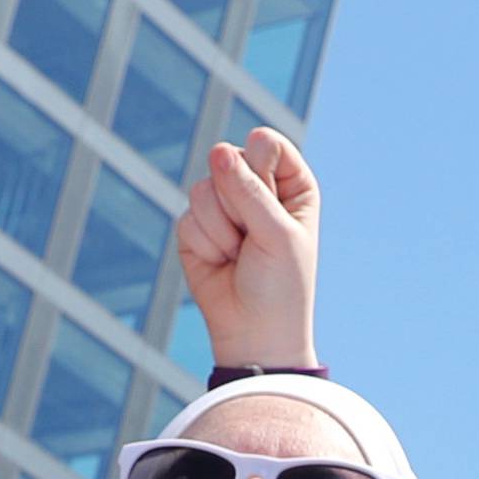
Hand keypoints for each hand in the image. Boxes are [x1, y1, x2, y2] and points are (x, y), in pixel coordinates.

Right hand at [176, 130, 319, 368]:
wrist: (255, 335)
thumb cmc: (281, 287)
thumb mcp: (277, 235)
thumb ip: (250, 190)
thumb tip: (217, 150)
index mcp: (290, 185)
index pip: (266, 143)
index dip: (263, 168)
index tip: (275, 206)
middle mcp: (257, 189)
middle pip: (229, 159)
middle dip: (240, 203)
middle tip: (257, 240)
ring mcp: (224, 206)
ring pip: (204, 187)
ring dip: (222, 229)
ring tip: (240, 255)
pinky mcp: (196, 227)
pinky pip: (188, 215)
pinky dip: (205, 244)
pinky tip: (221, 264)